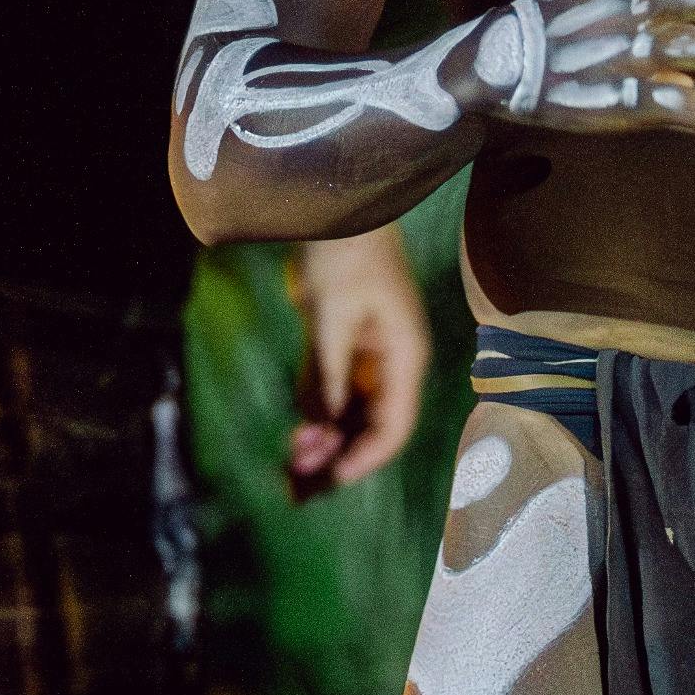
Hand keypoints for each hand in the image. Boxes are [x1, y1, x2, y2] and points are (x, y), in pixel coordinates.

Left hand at [284, 223, 432, 499]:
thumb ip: (328, 372)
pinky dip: (316, 417)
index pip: (394, 426)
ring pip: (350, 416)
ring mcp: (368, 357)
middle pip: (371, 427)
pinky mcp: (343, 347)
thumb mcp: (331, 313)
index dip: (365, 458)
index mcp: (404, 357)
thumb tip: (322, 427)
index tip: (329, 480)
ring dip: (324, 444)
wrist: (336, 206)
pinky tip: (296, 436)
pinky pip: (333, 394)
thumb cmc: (344, 253)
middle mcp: (391, 364)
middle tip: (297, 489)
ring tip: (290, 472)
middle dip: (338, 459)